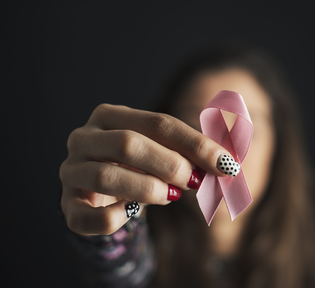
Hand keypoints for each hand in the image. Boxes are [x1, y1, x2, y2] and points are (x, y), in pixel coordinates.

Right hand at [59, 104, 231, 234]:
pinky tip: (130, 215)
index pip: (158, 122)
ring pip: (107, 177)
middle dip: (171, 164)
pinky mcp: (67, 205)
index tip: (226, 163)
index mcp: (110, 116)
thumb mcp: (158, 151)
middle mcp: (84, 138)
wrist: (96, 191)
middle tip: (196, 181)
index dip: (195, 143)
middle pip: (129, 144)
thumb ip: (186, 153)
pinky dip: (116, 218)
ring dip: (148, 189)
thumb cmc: (134, 166)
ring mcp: (71, 171)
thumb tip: (227, 164)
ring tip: (171, 196)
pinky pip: (88, 215)